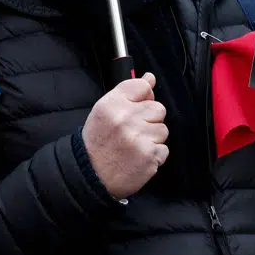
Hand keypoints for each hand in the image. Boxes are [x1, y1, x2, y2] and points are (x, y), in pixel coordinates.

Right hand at [81, 72, 167, 199]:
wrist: (90, 176)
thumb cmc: (98, 142)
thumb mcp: (105, 111)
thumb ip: (128, 92)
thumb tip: (150, 78)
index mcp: (112, 104)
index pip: (143, 86)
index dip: (144, 97)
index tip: (137, 107)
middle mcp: (126, 119)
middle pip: (158, 108)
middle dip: (149, 120)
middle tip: (133, 131)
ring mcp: (139, 138)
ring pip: (163, 129)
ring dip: (153, 138)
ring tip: (134, 145)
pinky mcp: (149, 156)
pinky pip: (164, 149)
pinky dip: (154, 155)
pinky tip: (139, 157)